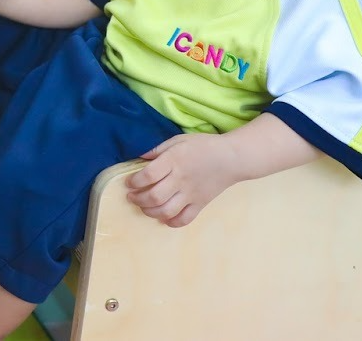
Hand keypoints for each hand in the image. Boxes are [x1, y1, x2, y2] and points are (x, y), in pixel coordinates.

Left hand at [124, 133, 241, 227]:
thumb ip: (157, 149)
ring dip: (150, 212)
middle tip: (131, 196)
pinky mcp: (200, 204)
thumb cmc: (203, 146)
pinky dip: (171, 222)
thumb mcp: (178, 140)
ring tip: (144, 206)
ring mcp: (191, 194)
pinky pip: (184, 219)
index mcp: (174, 161)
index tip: (128, 182)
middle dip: (138, 199)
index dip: (134, 181)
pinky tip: (164, 217)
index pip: (148, 175)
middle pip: (154, 196)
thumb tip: (138, 157)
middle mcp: (181, 180)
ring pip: (166, 211)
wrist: (232, 158)